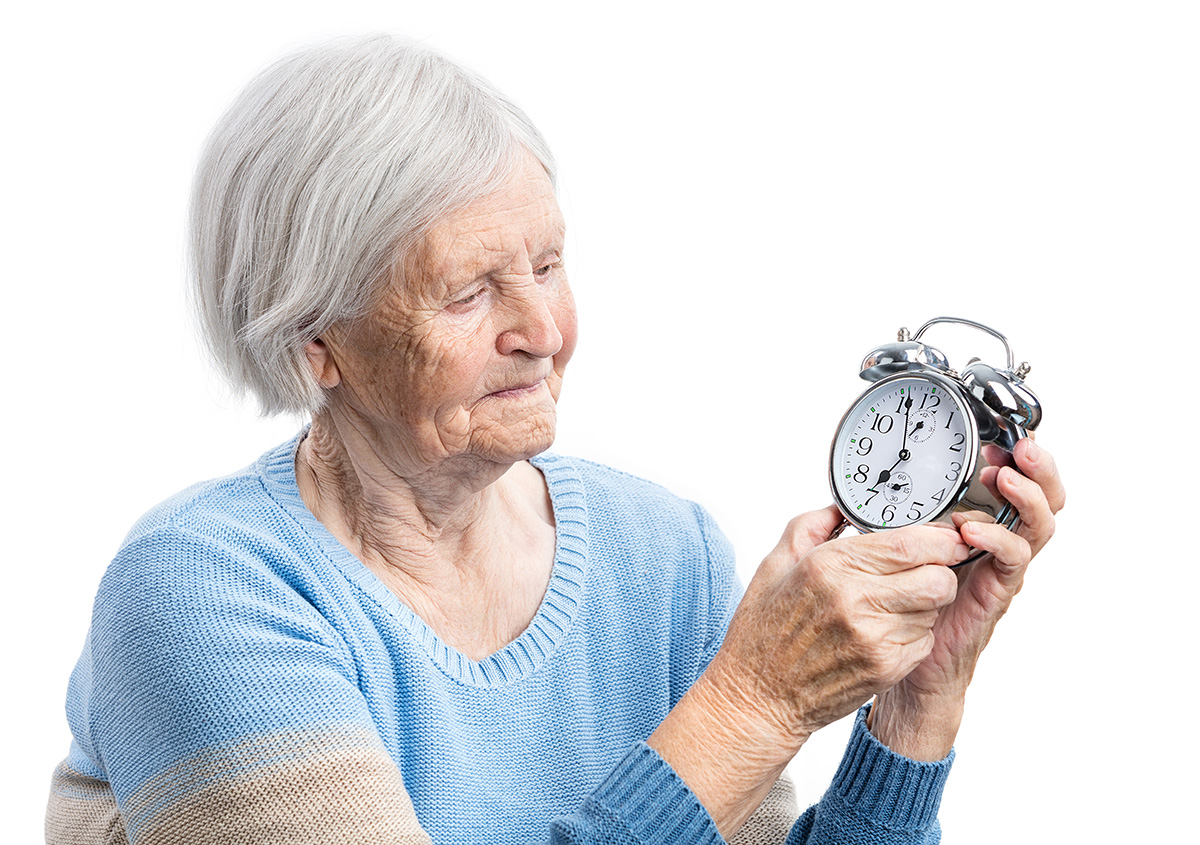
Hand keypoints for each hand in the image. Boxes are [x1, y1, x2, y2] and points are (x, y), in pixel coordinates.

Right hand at [701, 506, 970, 743]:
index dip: (939, 538)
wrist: (757, 697)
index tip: (945, 537)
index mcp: (829, 566)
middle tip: (928, 568)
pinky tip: (885, 630)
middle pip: (937, 578)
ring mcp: (873, 638)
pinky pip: (924, 639)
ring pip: (934, 609)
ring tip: (894, 602)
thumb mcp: (775, 564)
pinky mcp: (885, 668)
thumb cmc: (763, 632)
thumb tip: (844, 509)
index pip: (909, 544)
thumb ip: (813, 525)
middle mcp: (855, 600)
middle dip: (941, 570)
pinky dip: (914, 632)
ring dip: (925, 602)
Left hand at [869, 437, 1065, 759]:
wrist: (902, 669)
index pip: (1006, 482)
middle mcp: (993, 544)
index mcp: (969, 526)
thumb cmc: (892, 608)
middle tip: (1021, 447)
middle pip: (1039, 497)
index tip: (992, 435)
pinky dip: (998, 540)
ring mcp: (998, 570)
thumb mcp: (879, 554)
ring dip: (1026, 496)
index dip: (1009, 456)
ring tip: (1003, 478)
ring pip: (1037, 525)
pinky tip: (974, 530)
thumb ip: (872, 523)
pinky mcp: (993, 595)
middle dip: (1037, 468)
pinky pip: (1013, 562)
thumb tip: (841, 497)